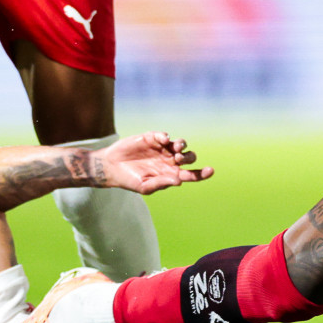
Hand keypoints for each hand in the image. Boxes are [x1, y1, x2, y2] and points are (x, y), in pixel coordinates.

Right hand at [94, 132, 211, 194]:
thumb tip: (179, 181)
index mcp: (171, 175)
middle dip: (188, 157)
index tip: (210, 170)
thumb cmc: (129, 180)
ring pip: (181, 145)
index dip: (202, 173)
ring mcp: (162, 149)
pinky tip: (162, 139)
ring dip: (181, 145)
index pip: (191, 175)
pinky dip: (165, 136)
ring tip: (175, 148)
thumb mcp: (145, 187)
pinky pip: (164, 136)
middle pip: (189, 158)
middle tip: (177, 158)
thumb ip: (162, 183)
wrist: (112, 167)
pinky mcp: (153, 138)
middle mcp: (169, 161)